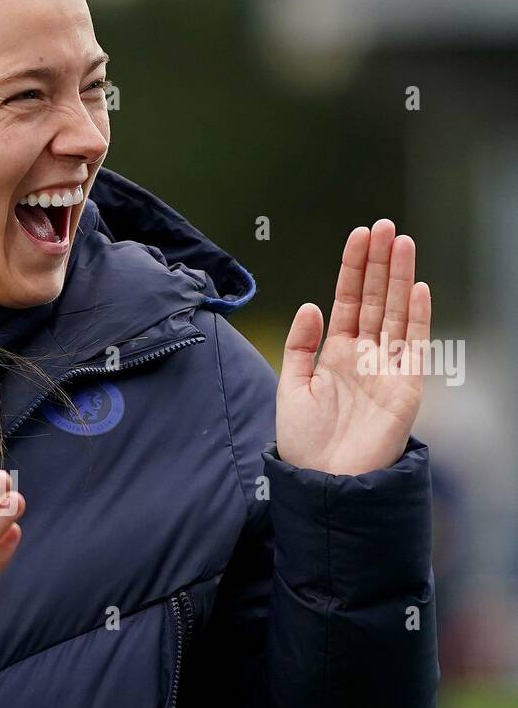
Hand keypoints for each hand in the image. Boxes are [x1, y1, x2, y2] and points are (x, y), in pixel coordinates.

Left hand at [276, 219, 431, 475]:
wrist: (326, 483)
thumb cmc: (306, 443)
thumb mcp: (291, 389)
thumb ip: (299, 346)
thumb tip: (311, 305)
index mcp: (335, 354)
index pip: (348, 300)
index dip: (353, 268)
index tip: (358, 235)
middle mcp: (364, 356)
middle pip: (375, 298)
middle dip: (379, 262)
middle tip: (384, 225)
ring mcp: (387, 368)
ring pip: (396, 312)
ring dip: (400, 277)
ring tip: (402, 241)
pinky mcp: (406, 386)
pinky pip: (414, 345)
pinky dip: (416, 317)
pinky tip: (416, 287)